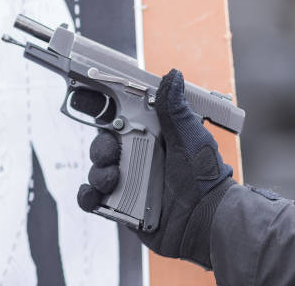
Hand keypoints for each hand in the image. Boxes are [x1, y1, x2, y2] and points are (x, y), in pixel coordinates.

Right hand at [75, 69, 234, 267]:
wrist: (208, 220)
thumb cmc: (205, 177)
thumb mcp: (190, 137)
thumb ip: (175, 108)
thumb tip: (172, 75)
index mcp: (151, 138)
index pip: (119, 120)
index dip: (101, 110)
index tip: (86, 101)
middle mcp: (137, 158)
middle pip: (102, 145)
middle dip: (100, 148)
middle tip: (110, 154)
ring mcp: (127, 183)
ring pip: (96, 171)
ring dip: (97, 172)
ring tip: (112, 179)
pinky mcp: (121, 207)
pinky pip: (93, 199)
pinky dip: (87, 196)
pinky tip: (94, 195)